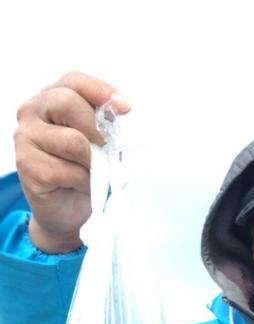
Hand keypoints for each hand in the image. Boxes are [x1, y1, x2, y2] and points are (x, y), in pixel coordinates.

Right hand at [14, 71, 130, 252]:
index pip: (74, 81)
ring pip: (72, 141)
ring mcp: (25, 137)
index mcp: (52, 97)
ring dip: (93, 163)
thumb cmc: (88, 172)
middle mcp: (32, 111)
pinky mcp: (26, 165)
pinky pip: (66, 170)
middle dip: (97, 130)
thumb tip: (123, 110)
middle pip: (68, 103)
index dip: (101, 91)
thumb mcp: (101, 143)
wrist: (71, 211)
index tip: (126, 108)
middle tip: (108, 151)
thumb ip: (107, 124)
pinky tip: (80, 186)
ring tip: (93, 174)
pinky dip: (83, 182)